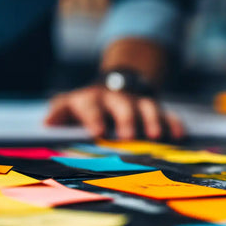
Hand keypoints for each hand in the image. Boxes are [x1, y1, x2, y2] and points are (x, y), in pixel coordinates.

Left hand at [44, 85, 184, 139]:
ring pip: (147, 106)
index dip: (93, 117)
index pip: (90, 105)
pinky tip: (178, 137)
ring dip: (151, 120)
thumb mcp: (67, 108)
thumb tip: (47, 123)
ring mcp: (136, 102)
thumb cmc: (82, 108)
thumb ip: (58, 114)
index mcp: (89, 100)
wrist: (110, 88)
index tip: (97, 132)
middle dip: (125, 119)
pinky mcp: (154, 108)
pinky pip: (167, 113)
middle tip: (127, 137)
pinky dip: (173, 123)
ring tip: (155, 137)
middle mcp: (114, 99)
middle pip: (121, 105)